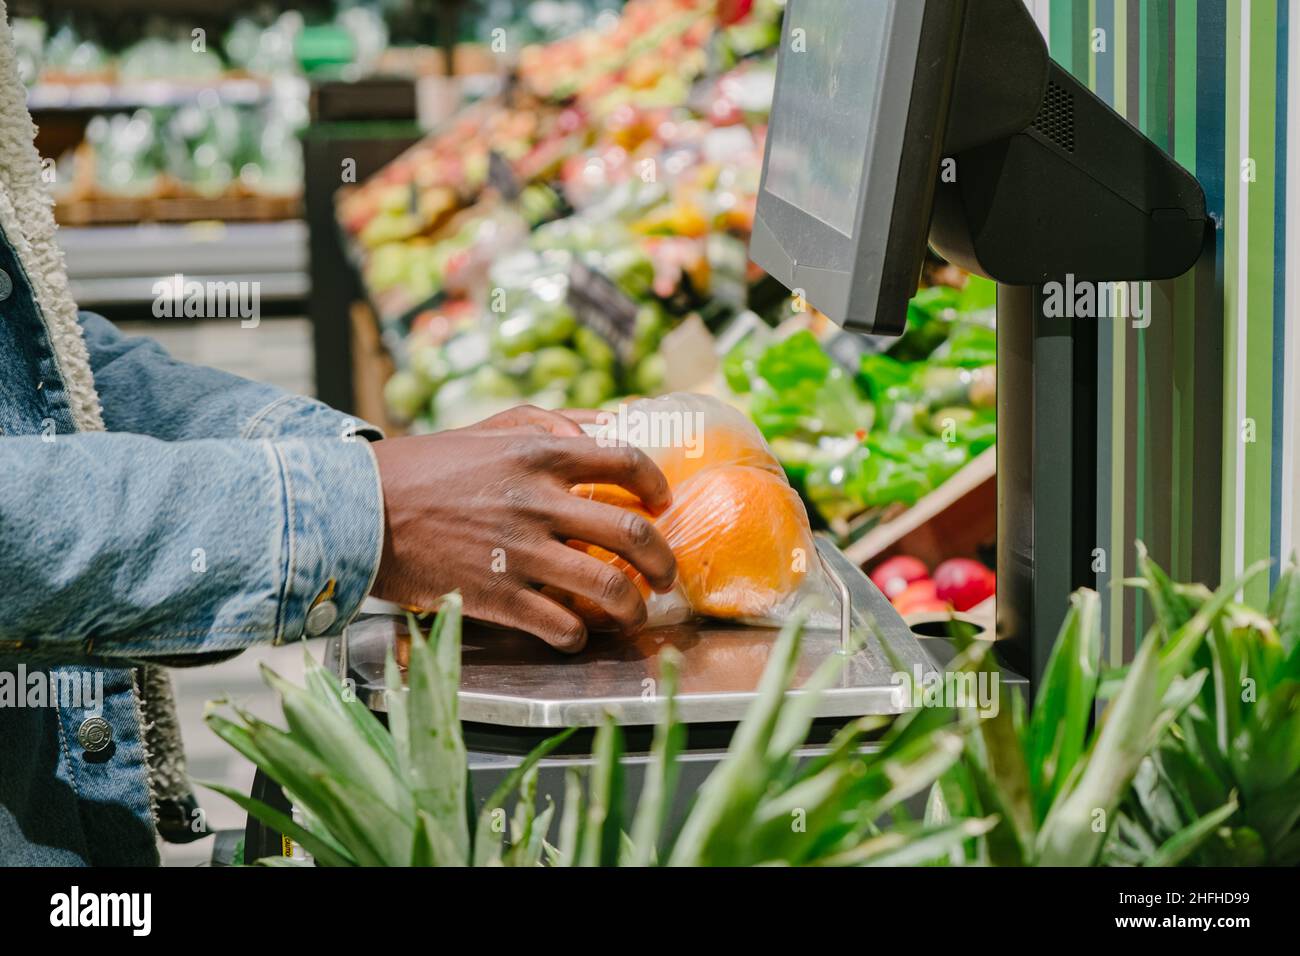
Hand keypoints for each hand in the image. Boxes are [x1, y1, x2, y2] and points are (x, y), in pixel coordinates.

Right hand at [370, 405, 675, 651]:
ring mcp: (519, 553)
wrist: (361, 510)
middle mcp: (538, 502)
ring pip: (608, 588)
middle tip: (666, 573)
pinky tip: (577, 633)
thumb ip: (548, 425)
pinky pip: (562, 625)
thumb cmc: (427, 468)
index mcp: (539, 454)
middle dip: (662, 561)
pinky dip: (580, 635)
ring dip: (633, 608)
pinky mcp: (497, 597)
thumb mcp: (489, 429)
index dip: (656, 486)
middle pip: (633, 533)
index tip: (663, 502)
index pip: (627, 462)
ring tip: (634, 613)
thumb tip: (604, 430)